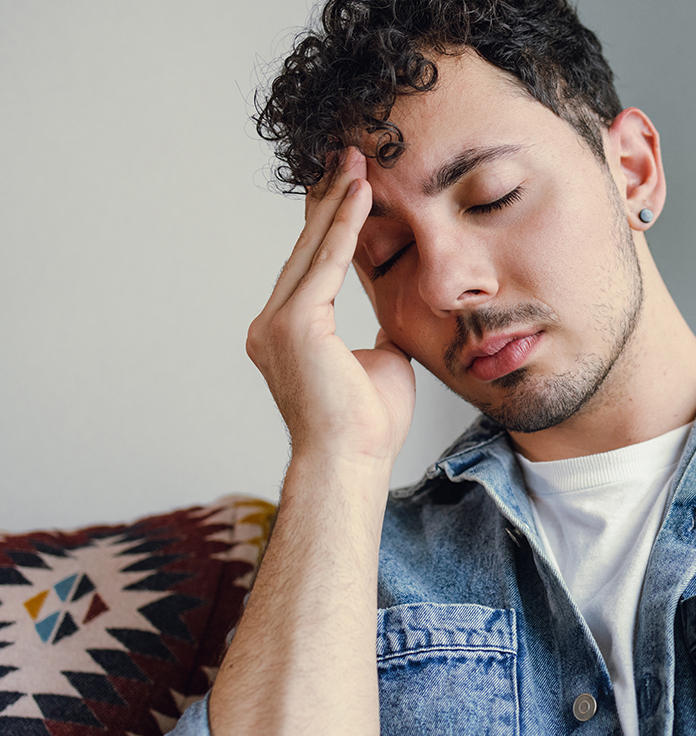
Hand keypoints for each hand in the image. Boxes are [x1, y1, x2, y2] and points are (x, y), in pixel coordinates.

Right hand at [246, 148, 415, 468]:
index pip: (311, 268)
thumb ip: (379, 330)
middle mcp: (271, 324)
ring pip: (312, 250)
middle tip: (348, 155)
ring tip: (356, 159)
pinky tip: (361, 192)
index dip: (330, 226)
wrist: (352, 460)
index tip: (349, 188)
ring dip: (337, 202)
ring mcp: (277, 323)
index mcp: (287, 335)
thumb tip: (394, 315)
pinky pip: (326, 263)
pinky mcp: (295, 323)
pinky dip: (346, 226)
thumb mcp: (379, 361)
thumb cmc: (366, 423)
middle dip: (329, 201)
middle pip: (305, 250)